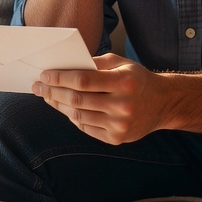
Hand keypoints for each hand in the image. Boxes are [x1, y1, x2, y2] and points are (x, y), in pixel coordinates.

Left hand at [32, 53, 170, 144]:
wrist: (163, 103)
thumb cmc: (136, 79)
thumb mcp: (120, 63)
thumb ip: (94, 63)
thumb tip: (63, 66)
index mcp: (124, 82)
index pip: (83, 80)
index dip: (60, 78)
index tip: (44, 75)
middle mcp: (123, 105)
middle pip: (77, 99)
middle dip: (52, 92)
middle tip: (38, 87)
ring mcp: (120, 125)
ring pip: (78, 115)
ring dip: (59, 105)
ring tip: (47, 97)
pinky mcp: (117, 138)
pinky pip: (86, 127)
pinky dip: (72, 117)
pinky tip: (65, 108)